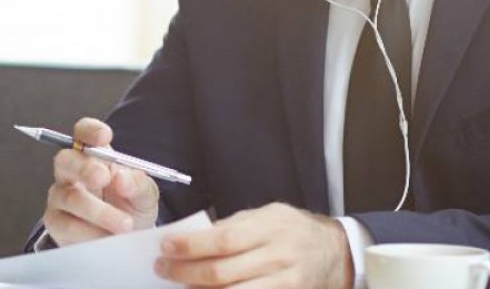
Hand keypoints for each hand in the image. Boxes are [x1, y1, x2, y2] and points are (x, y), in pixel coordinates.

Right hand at [42, 117, 159, 245]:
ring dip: (98, 212)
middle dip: (84, 168)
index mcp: (95, 155)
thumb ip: (138, 183)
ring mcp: (61, 197)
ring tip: (124, 225)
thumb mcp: (145, 194)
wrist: (126, 242)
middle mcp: (72, 172)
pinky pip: (67, 225)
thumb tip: (122, 178)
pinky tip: (107, 239)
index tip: (105, 136)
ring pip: (69, 197)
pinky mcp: (56, 223)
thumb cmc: (132, 208)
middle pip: (65, 160)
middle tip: (105, 178)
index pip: (83, 132)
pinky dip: (90, 233)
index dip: (90, 131)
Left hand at [155, 202, 353, 287]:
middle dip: (186, 272)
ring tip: (178, 286)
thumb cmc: (292, 230)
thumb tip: (194, 237)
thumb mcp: (266, 215)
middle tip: (162, 268)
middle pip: (223, 272)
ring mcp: (285, 284)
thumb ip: (233, 226)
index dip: (191, 245)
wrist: (335, 253)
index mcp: (270, 227)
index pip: (223, 239)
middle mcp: (278, 256)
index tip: (166, 245)